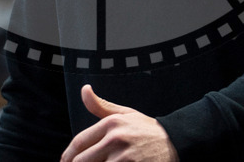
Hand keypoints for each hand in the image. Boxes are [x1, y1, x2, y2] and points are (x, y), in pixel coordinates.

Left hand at [60, 84, 178, 161]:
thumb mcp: (125, 114)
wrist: (176, 142)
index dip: (67, 157)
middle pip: (81, 161)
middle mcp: (115, 139)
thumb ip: (101, 106)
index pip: (78, 143)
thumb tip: (84, 89)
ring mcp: (125, 157)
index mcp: (111, 124)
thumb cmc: (148, 130)